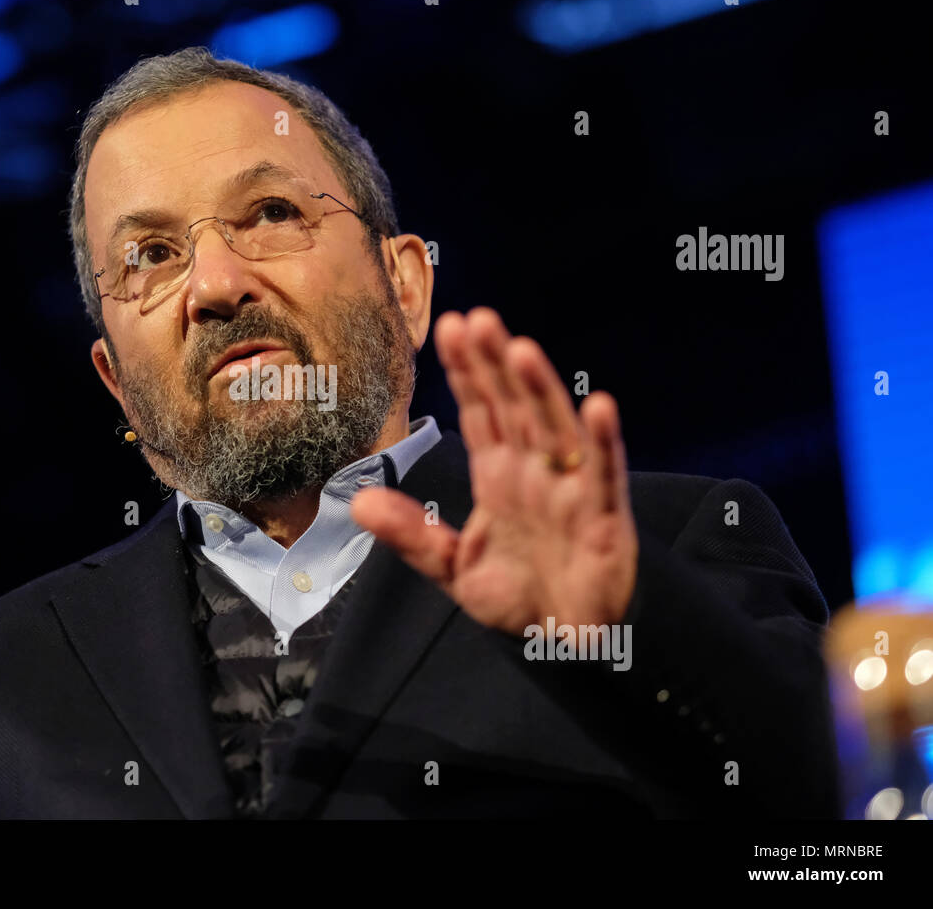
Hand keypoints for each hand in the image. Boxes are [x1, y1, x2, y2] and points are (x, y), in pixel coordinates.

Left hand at [351, 307, 637, 633]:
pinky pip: (603, 472)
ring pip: (554, 427)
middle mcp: (533, 471)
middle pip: (513, 406)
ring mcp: (569, 488)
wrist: (568, 645)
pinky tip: (598, 406)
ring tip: (519, 350)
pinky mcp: (602, 515)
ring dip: (539, 389)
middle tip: (476, 318)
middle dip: (495, 364)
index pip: (480, 412)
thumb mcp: (452, 567)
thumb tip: (358, 502)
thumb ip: (411, 534)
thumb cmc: (520, 600)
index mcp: (498, 476)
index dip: (467, 372)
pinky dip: (603, 440)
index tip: (450, 328)